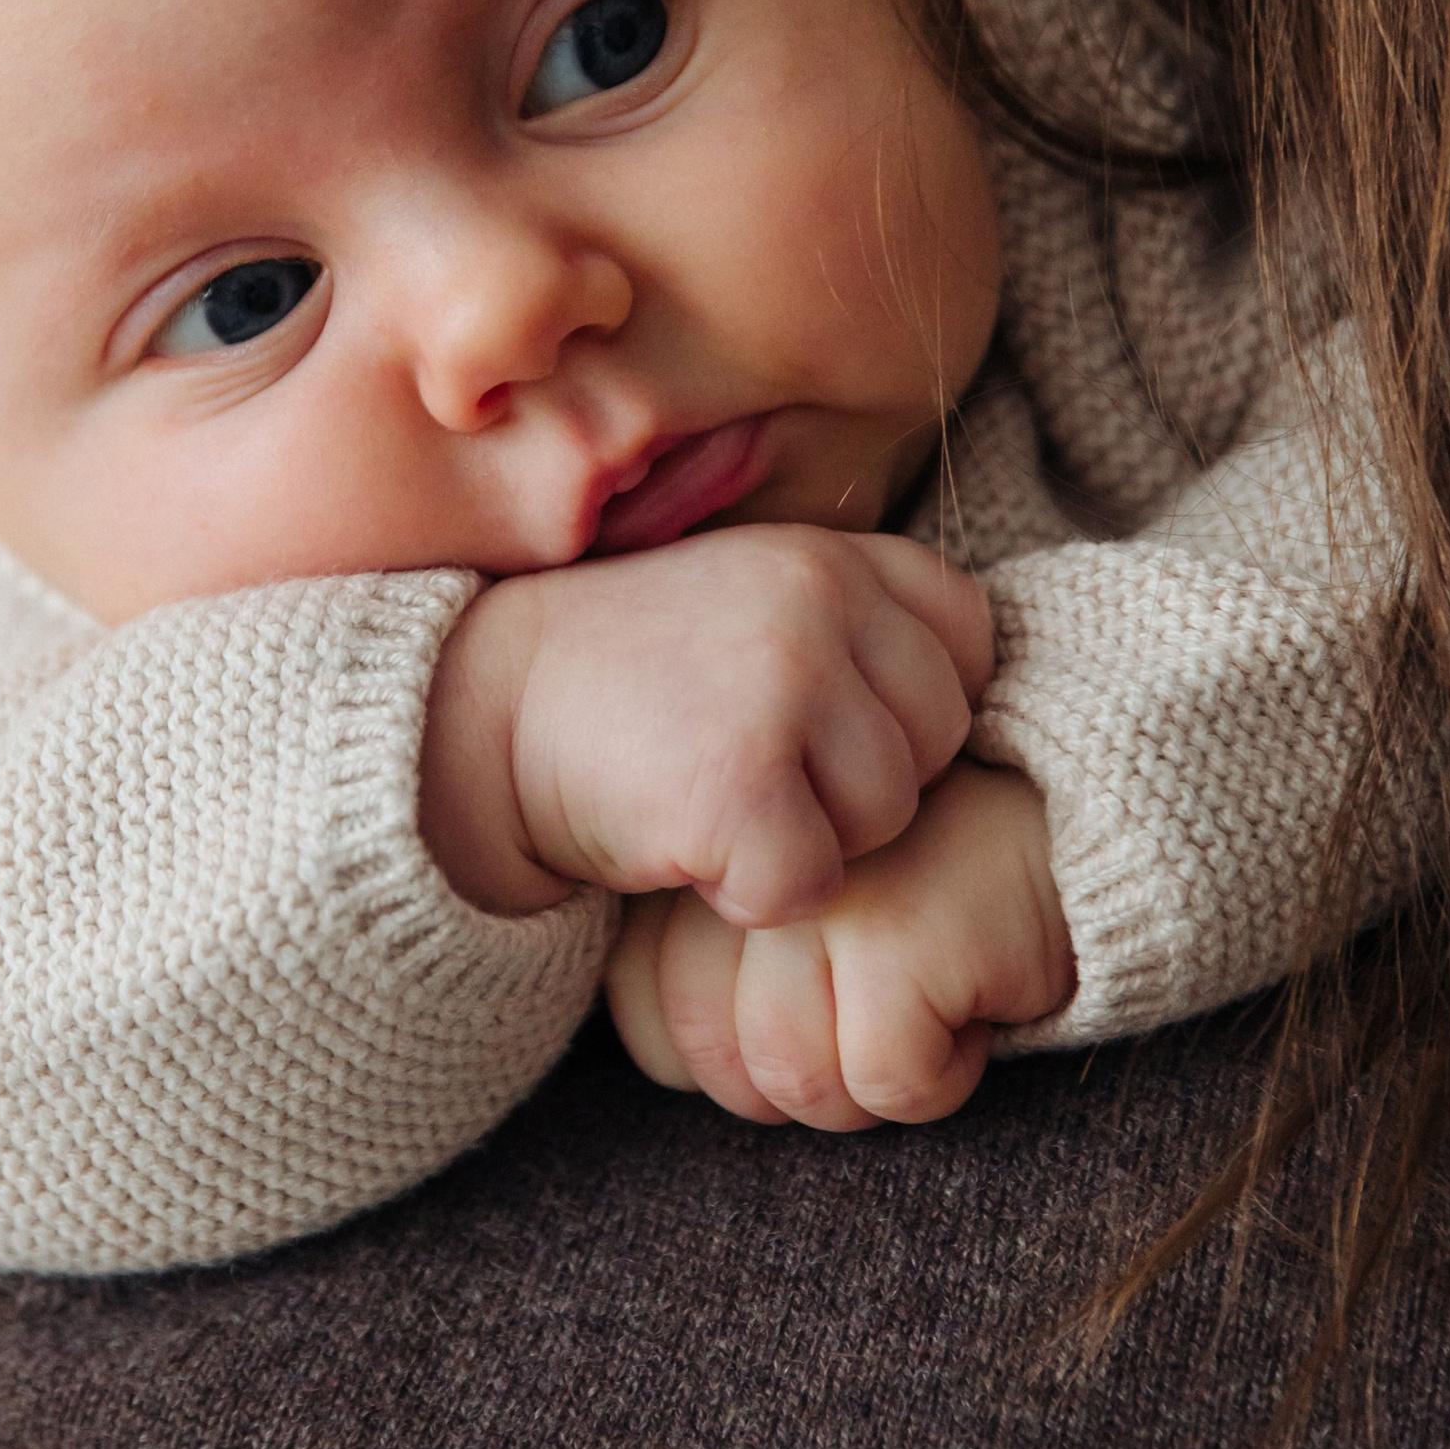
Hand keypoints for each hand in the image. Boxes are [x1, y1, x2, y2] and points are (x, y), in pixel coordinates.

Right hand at [419, 525, 992, 925]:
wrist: (474, 718)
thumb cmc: (628, 682)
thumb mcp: (752, 605)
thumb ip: (859, 628)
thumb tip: (975, 702)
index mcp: (834, 554)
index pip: (968, 641)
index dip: (911, 705)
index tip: (821, 723)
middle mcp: (821, 601)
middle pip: (938, 742)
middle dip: (859, 782)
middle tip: (749, 764)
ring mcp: (784, 688)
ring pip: (886, 820)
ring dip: (806, 839)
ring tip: (712, 794)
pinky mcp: (741, 786)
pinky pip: (809, 883)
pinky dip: (747, 893)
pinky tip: (683, 841)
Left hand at [605, 760, 1073, 1127]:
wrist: (1066, 812)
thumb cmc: (918, 881)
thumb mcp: (787, 907)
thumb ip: (707, 958)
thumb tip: (673, 1065)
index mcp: (703, 851)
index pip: (639, 1007)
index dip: (716, 1054)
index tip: (801, 1012)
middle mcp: (747, 863)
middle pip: (709, 1059)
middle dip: (793, 1078)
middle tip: (870, 1019)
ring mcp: (822, 894)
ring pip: (793, 1080)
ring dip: (870, 1083)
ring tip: (923, 1009)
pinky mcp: (903, 935)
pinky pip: (885, 1082)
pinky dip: (942, 1079)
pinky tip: (973, 1012)